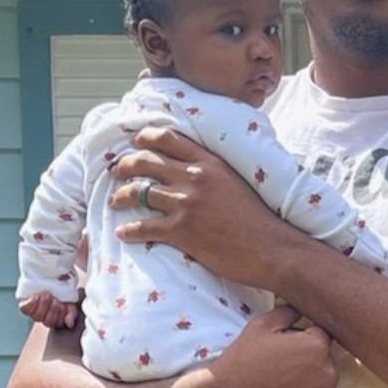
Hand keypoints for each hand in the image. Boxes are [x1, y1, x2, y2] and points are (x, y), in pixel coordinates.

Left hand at [19, 291, 79, 329]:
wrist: (48, 274)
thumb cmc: (59, 288)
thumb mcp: (69, 299)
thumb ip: (71, 312)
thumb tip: (69, 323)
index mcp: (56, 317)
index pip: (58, 324)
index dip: (60, 316)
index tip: (63, 305)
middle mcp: (44, 317)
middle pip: (48, 322)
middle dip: (53, 310)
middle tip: (55, 299)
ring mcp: (33, 312)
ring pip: (37, 316)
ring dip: (44, 305)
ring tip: (47, 294)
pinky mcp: (24, 305)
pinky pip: (25, 309)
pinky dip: (32, 303)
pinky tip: (37, 296)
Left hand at [110, 126, 287, 287]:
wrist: (273, 249)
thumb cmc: (260, 221)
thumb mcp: (237, 183)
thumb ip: (214, 173)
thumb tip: (199, 171)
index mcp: (209, 163)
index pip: (169, 139)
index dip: (146, 138)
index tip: (135, 141)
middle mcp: (194, 178)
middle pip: (147, 162)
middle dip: (126, 165)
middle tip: (116, 171)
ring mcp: (187, 204)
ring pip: (141, 193)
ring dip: (122, 197)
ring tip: (115, 201)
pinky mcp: (183, 231)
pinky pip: (146, 227)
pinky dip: (130, 230)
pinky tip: (122, 232)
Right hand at [198, 307, 337, 387]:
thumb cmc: (241, 363)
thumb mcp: (260, 327)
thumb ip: (287, 313)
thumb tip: (300, 309)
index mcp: (316, 346)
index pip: (321, 336)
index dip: (303, 341)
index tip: (287, 350)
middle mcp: (328, 373)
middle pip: (325, 362)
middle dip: (308, 363)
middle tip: (281, 370)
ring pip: (323, 387)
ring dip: (310, 386)